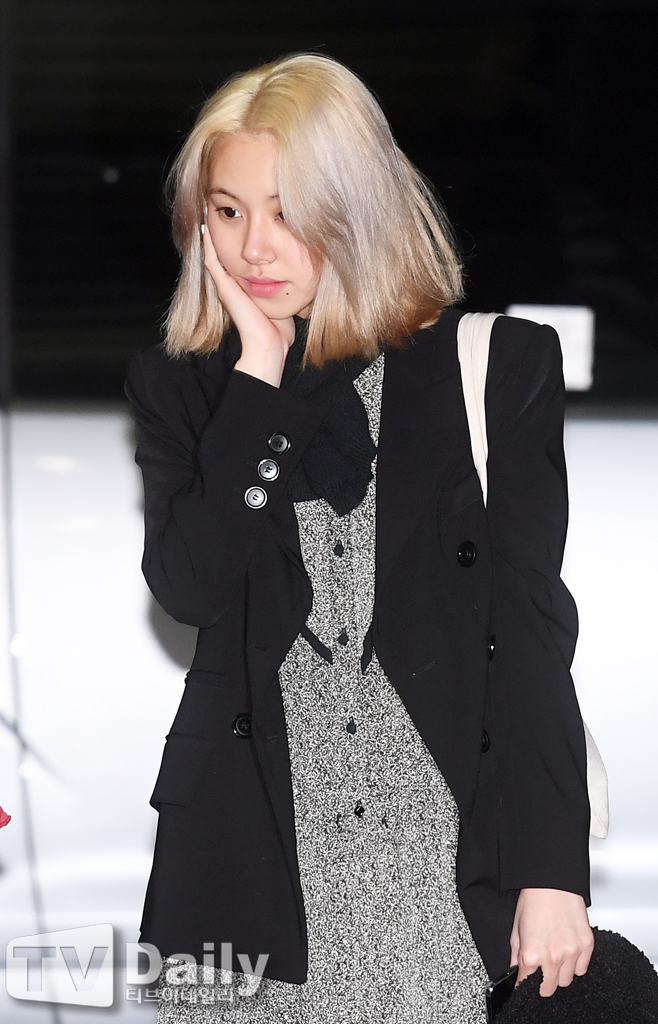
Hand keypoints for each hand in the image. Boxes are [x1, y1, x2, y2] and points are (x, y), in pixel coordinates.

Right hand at [202, 226, 293, 386]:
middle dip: (221, 232)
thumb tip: (299, 274)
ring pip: (214, 254)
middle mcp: (232, 285)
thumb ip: (284, 287)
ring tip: (208, 212)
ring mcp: (226, 286)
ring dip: (211, 235)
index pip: (236, 259)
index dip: (235, 240)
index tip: (237, 220)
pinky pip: (212, 262)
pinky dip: (208, 246)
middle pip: (223, 253)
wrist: (269, 345)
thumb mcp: (282, 300)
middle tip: (216, 209)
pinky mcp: (224, 288)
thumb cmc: (279, 329)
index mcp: (244, 288)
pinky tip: (206, 228)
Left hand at [510, 888, 593, 996]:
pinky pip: (582, 969)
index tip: (525, 981)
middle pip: (549, 988)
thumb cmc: (534, 899)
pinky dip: (575, 965)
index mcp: (531, 954)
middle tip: (541, 973)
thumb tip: (515, 969)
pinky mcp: (586, 946)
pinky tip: (568, 954)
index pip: (525, 983)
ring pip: (566, 981)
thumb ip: (515, 953)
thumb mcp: (516, 927)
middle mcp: (552, 958)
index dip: (523, 982)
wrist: (553, 882)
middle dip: (542, 983)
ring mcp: (572, 953)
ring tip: (555, 959)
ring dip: (560, 974)